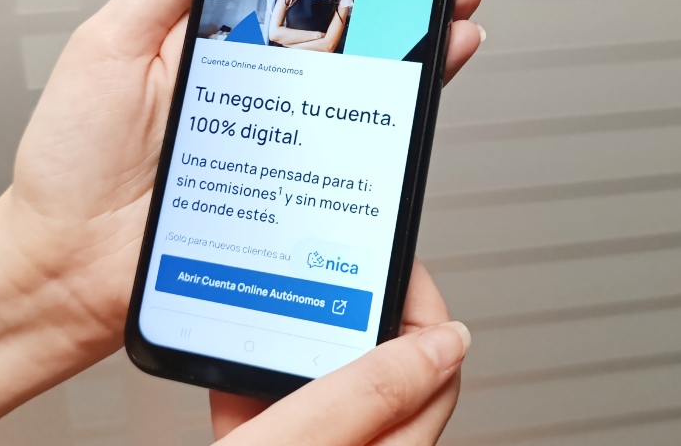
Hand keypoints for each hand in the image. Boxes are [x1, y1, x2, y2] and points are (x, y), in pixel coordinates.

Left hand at [2, 0, 486, 351]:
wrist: (61, 267)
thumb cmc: (70, 162)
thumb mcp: (110, 43)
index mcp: (213, 49)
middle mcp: (254, 96)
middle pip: (345, 43)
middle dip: (405, 5)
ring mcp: (277, 148)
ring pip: (361, 99)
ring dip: (417, 62)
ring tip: (452, 27)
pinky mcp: (289, 200)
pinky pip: (348, 167)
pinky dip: (392, 141)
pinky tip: (416, 109)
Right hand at [210, 261, 466, 444]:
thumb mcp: (308, 436)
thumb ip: (375, 389)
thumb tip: (452, 340)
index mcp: (392, 444)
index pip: (435, 361)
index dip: (415, 297)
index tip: (386, 253)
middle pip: (377, 367)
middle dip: (348, 311)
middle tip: (321, 267)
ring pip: (320, 385)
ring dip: (294, 342)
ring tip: (272, 304)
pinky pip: (269, 408)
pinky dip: (249, 379)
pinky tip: (228, 357)